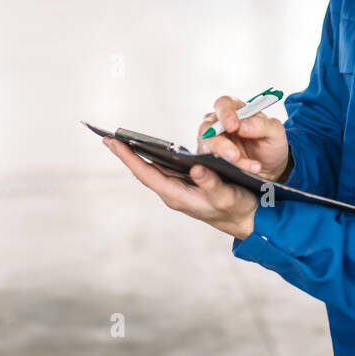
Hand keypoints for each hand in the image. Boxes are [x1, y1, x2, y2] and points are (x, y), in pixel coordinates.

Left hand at [101, 135, 258, 239]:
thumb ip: (211, 183)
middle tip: (108, 137)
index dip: (128, 157)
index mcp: (177, 195)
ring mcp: (179, 188)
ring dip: (138, 154)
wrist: (247, 218)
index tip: (111, 142)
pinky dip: (155, 156)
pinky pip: (165, 168)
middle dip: (127, 153)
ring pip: (153, 168)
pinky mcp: (187, 183)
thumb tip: (196, 167)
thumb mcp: (225, 196)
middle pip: (144, 169)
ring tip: (122, 139)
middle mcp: (173, 191)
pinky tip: (150, 147)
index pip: (146, 173)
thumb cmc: (236, 209)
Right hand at [197, 95, 289, 182]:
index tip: (233, 126)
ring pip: (209, 149)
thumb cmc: (270, 144)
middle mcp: (219, 124)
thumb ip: (261, 125)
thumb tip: (242, 125)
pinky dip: (224, 170)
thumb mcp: (275, 132)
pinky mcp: (210, 160)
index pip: (224, 104)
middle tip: (235, 155)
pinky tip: (238, 174)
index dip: (225, 114)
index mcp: (235, 110)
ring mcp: (212, 143)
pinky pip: (210, 165)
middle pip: (209, 129)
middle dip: (221, 144)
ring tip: (246, 169)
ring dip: (226, 160)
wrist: (270, 167)